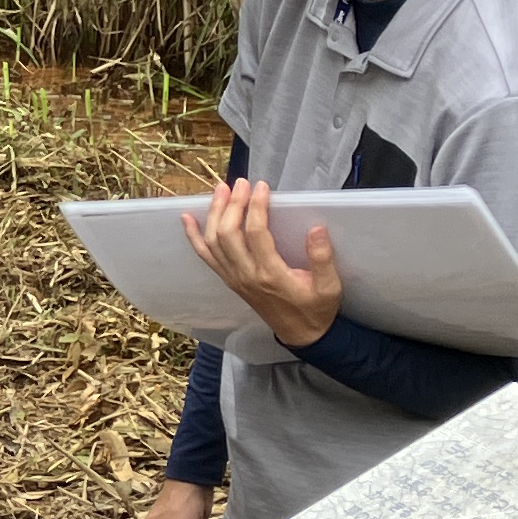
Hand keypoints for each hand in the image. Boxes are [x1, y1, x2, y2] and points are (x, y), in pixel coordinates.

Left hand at [183, 178, 338, 347]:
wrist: (301, 335)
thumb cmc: (316, 309)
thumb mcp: (329, 287)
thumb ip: (323, 258)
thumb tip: (316, 229)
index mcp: (271, 274)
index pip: (256, 233)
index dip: (256, 207)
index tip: (261, 187)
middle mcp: (246, 275)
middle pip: (228, 233)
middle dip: (231, 204)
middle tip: (239, 182)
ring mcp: (234, 278)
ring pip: (213, 242)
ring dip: (214, 214)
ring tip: (220, 189)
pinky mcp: (229, 280)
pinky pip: (206, 256)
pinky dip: (195, 236)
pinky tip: (187, 218)